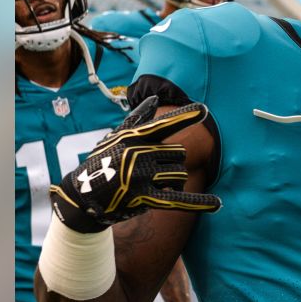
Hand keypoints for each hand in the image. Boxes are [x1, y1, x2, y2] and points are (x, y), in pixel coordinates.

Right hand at [49, 96, 220, 232]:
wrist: (83, 195)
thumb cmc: (103, 161)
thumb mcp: (117, 137)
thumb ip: (138, 118)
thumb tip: (155, 98)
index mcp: (134, 137)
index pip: (164, 124)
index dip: (186, 116)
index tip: (205, 109)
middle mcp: (138, 154)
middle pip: (179, 154)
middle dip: (170, 163)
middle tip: (147, 170)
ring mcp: (141, 176)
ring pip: (180, 174)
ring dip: (171, 181)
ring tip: (149, 183)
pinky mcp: (145, 198)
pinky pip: (179, 199)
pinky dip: (199, 202)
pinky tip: (217, 203)